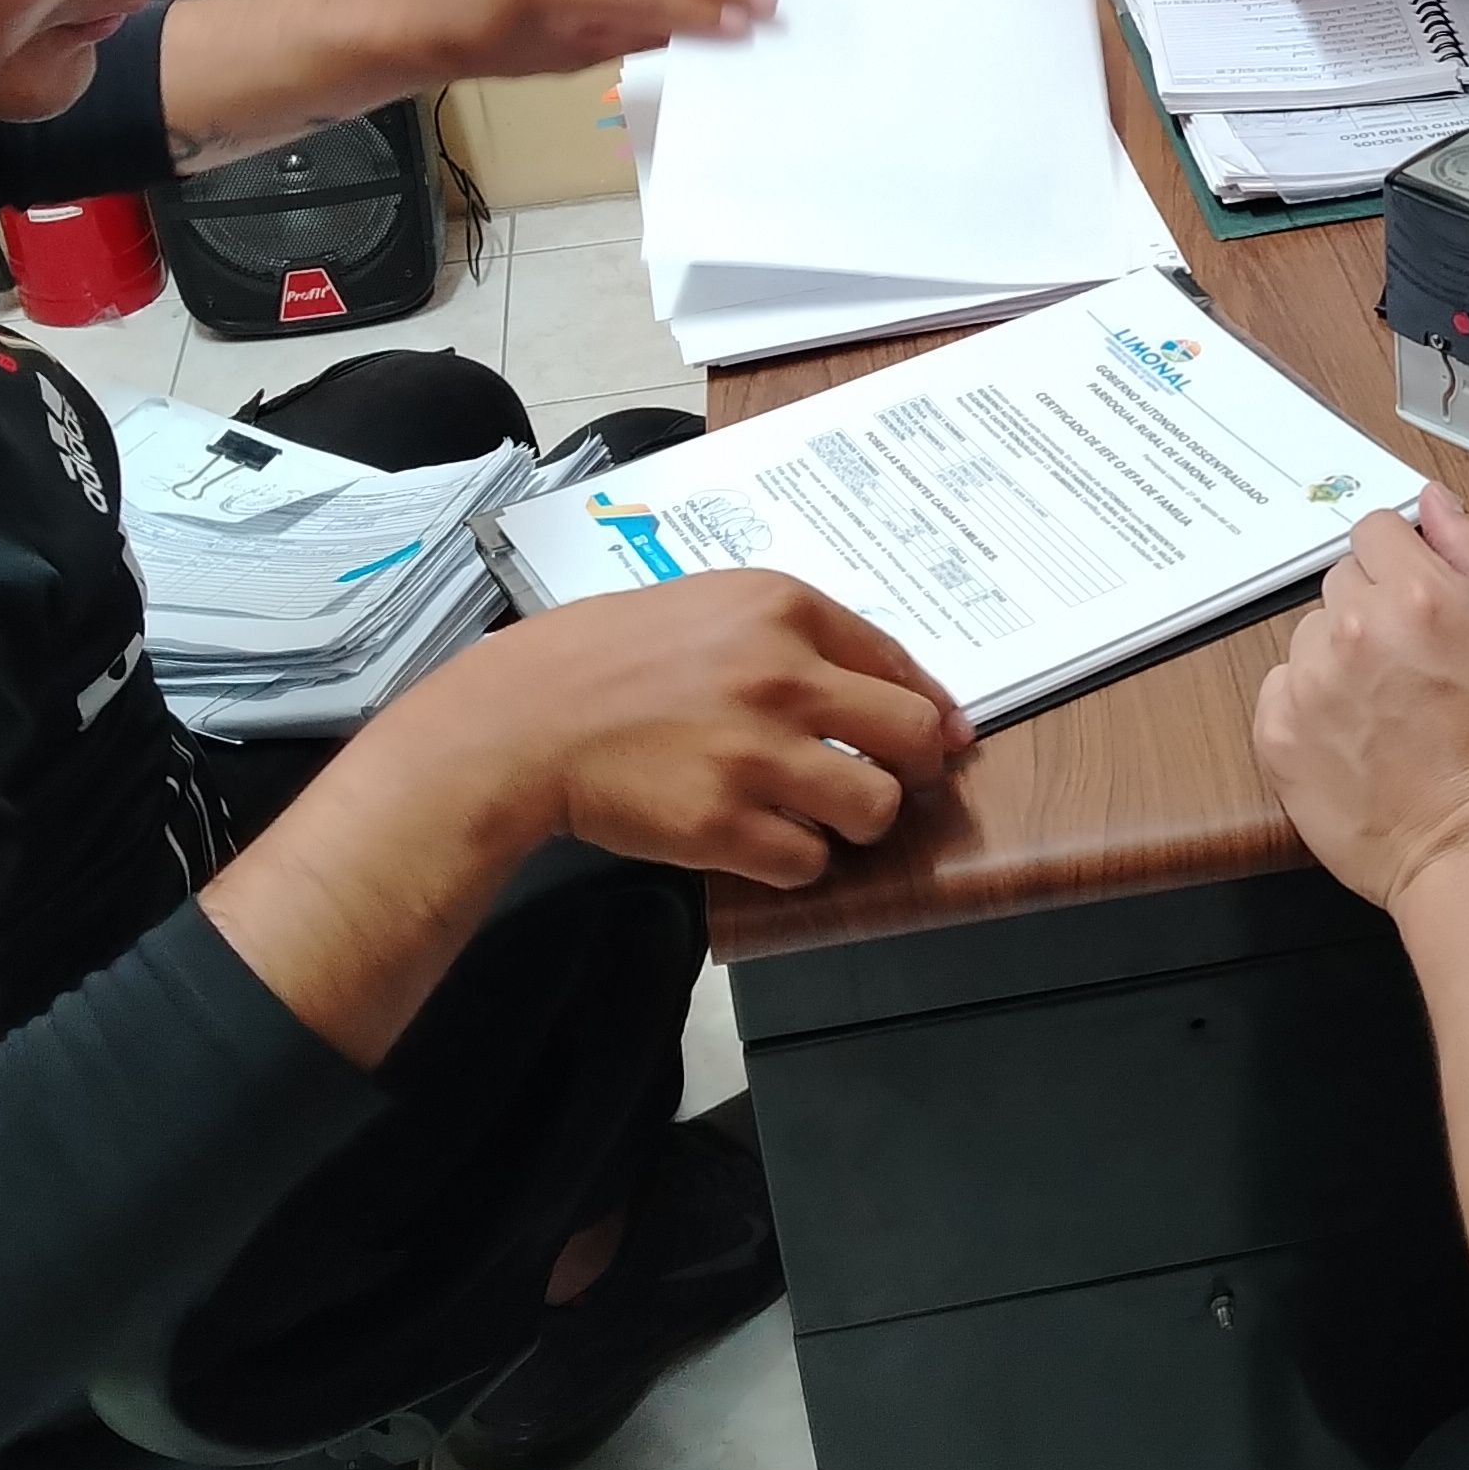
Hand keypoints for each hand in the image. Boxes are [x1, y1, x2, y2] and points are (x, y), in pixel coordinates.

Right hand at [508, 572, 971, 886]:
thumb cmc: (611, 656)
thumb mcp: (713, 607)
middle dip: (915, 770)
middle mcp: (782, 676)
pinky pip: (808, 862)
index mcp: (784, 608)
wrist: (526, 717)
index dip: (932, 711)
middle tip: (888, 783)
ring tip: (816, 814)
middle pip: (913, 737)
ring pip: (874, 808)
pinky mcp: (723, 823)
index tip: (942, 739)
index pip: (901, 664)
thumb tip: (892, 689)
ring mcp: (755, 753)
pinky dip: (795, 861)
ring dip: (856, 821)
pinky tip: (761, 839)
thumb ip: (797, 638)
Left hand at [1254, 485, 1468, 909]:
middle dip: (1372, 609)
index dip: (1401, 563)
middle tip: (1411, 666)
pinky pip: (1281, 685)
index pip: (1376, 530)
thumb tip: (1434, 499)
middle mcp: (1355, 629)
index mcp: (1418, 594)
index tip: (1417, 602)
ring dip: (1338, 657)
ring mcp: (1309, 682)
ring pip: (1310, 634)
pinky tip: (1352, 736)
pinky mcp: (1277, 731)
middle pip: (1342, 580)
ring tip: (1384, 709)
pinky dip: (1308, 704)